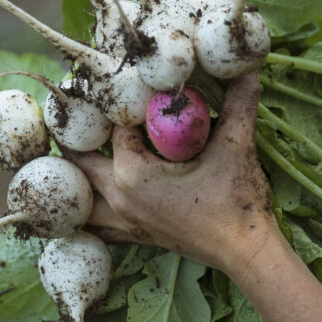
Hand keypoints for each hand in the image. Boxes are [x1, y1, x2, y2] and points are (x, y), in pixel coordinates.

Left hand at [66, 73, 277, 270]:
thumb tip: (249, 69)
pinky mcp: (138, 235)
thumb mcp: (236, 145)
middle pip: (80, 162)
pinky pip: (100, 226)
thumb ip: (239, 103)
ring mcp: (126, 220)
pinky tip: (89, 203)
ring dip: (76, 177)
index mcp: (131, 173)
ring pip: (83, 198)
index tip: (113, 85)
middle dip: (76, 138)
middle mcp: (119, 197)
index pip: (114, 127)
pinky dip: (90, 213)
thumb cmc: (237, 201)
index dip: (116, 104)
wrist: (245, 252)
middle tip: (73, 114)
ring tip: (72, 155)